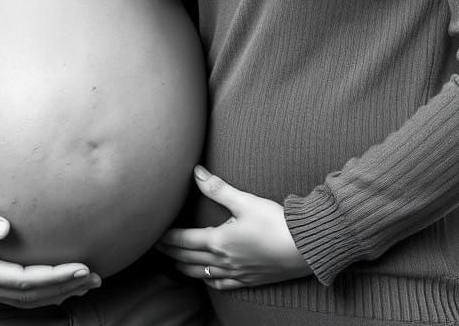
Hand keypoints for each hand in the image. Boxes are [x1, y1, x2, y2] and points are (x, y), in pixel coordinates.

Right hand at [0, 198, 100, 307]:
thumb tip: (3, 227)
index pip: (23, 280)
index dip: (55, 276)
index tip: (82, 267)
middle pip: (29, 295)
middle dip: (64, 287)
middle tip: (96, 277)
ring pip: (23, 297)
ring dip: (54, 291)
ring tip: (84, 283)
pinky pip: (13, 291)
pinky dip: (37, 290)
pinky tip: (51, 283)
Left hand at [156, 166, 311, 290]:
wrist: (304, 249)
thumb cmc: (275, 223)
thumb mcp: (245, 201)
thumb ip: (218, 188)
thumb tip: (196, 172)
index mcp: (219, 240)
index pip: (185, 240)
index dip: (168, 238)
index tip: (154, 235)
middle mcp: (224, 260)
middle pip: (189, 257)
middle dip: (171, 252)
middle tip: (156, 248)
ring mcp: (237, 273)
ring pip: (203, 273)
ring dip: (186, 268)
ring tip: (175, 264)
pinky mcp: (250, 279)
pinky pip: (224, 285)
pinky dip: (211, 281)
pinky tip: (209, 279)